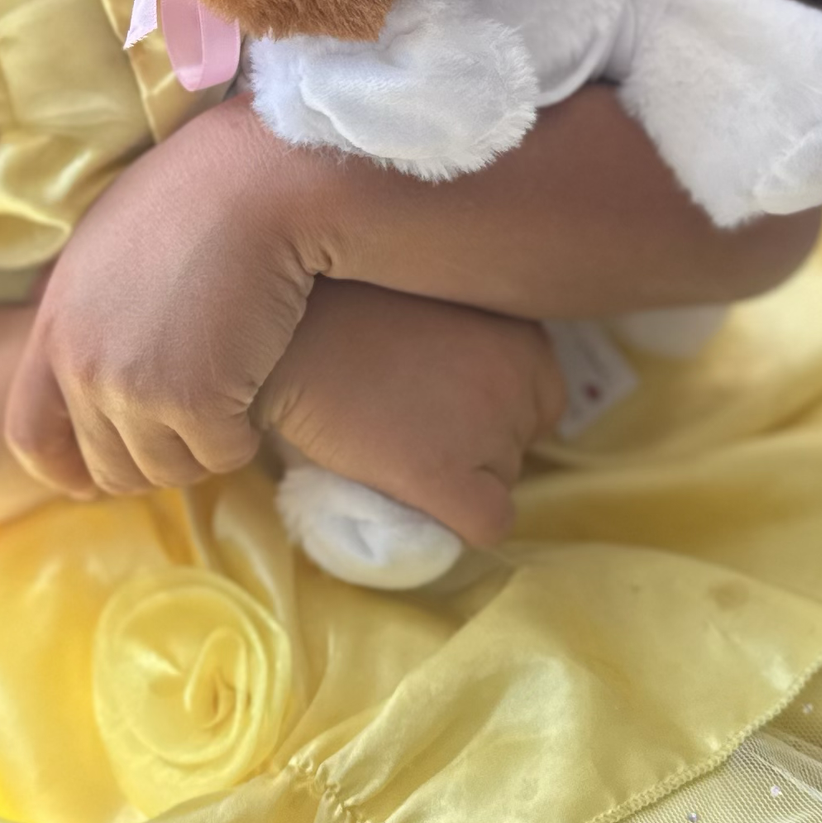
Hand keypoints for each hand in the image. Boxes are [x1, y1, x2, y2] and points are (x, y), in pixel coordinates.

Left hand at [5, 103, 322, 496]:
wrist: (256, 177)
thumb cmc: (201, 194)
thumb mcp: (114, 244)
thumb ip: (91, 305)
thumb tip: (88, 355)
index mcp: (55, 322)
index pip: (29, 431)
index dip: (64, 468)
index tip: (92, 482)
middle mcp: (81, 360)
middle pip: (107, 466)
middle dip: (153, 462)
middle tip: (197, 432)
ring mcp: (132, 384)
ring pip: (167, 469)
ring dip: (202, 447)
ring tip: (233, 398)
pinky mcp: (192, 398)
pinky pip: (223, 453)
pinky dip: (244, 435)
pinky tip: (261, 386)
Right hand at [257, 281, 564, 549]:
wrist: (280, 337)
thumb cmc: (337, 310)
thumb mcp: (427, 297)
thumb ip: (467, 335)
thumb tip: (470, 385)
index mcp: (519, 330)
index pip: (541, 395)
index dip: (493, 409)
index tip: (443, 404)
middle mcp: (519, 375)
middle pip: (522, 441)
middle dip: (478, 443)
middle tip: (414, 425)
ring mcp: (489, 427)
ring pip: (503, 483)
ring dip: (460, 476)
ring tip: (398, 446)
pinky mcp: (448, 474)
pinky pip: (486, 525)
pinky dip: (457, 522)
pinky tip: (412, 494)